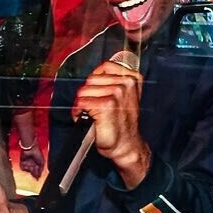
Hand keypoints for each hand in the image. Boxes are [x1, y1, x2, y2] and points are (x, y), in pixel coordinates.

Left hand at [19, 143, 44, 178]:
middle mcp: (32, 164)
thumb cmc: (37, 154)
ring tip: (31, 164)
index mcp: (37, 164)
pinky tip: (27, 163)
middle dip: (33, 172)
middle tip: (34, 169)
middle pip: (32, 172)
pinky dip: (25, 167)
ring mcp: (27, 164)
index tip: (37, 178)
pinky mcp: (22, 162)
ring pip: (28, 170)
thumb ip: (40, 170)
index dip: (36, 175)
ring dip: (29, 168)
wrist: (31, 149)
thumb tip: (39, 177)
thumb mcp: (42, 163)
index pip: (36, 172)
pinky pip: (23, 168)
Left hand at [72, 59, 150, 185]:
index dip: (95, 80)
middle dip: (87, 93)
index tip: (96, 91)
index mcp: (133, 79)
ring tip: (91, 114)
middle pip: (91, 79)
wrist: (125, 145)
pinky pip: (81, 102)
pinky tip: (88, 119)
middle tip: (92, 108)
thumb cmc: (122, 124)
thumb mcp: (125, 97)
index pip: (105, 67)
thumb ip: (114, 81)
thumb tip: (97, 73)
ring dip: (82, 104)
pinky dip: (78, 113)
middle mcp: (126, 84)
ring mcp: (116, 93)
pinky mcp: (106, 104)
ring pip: (84, 91)